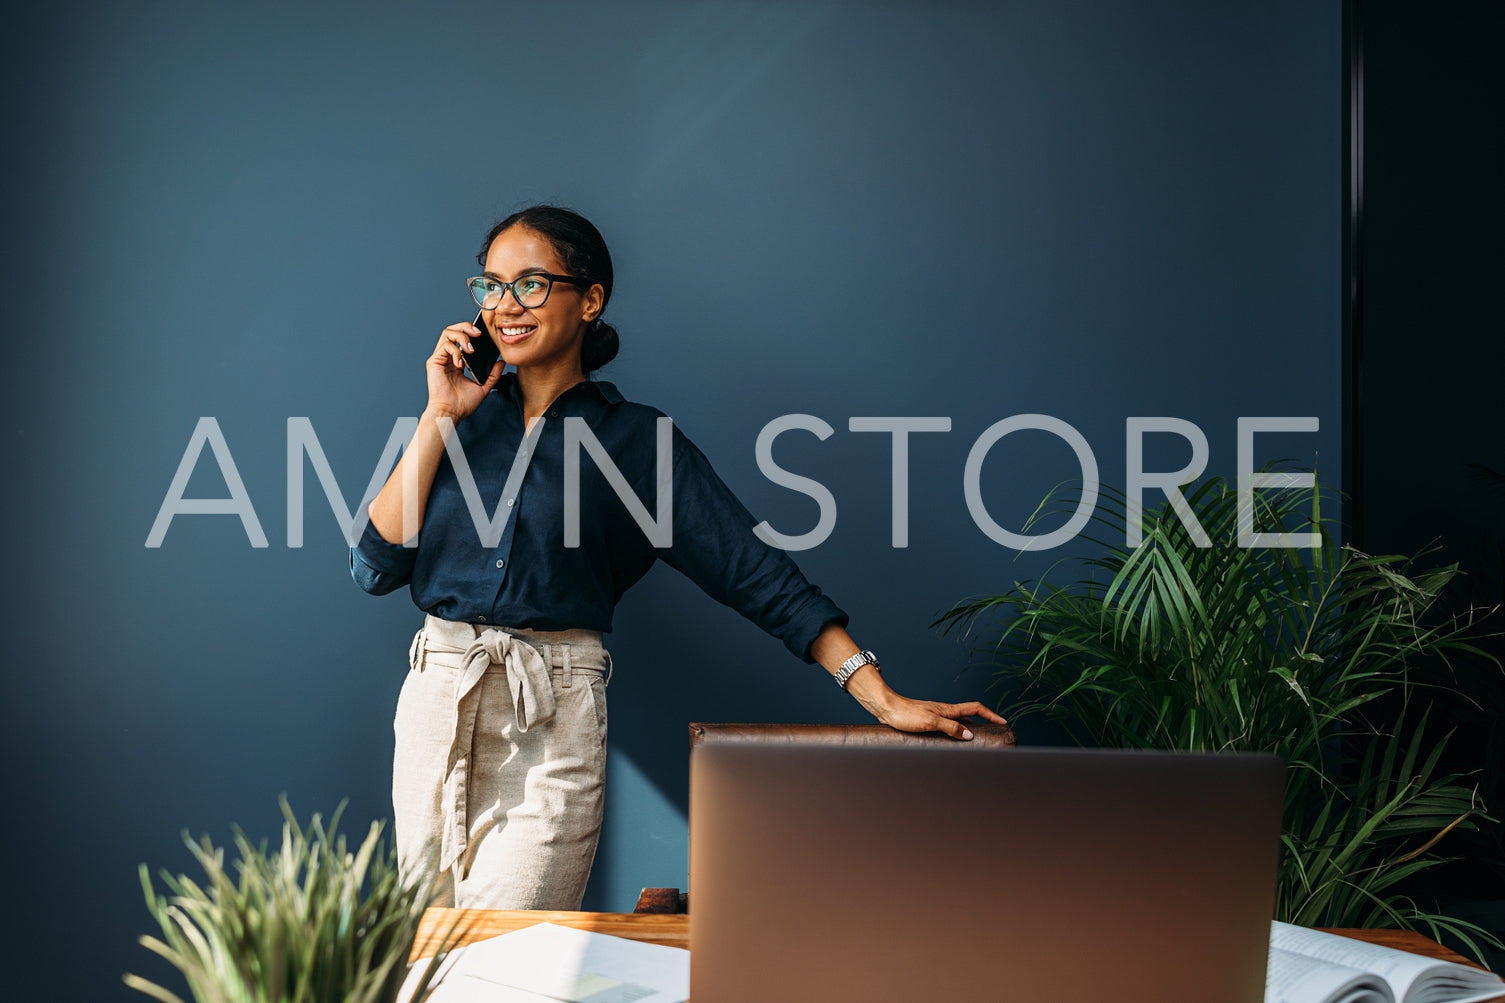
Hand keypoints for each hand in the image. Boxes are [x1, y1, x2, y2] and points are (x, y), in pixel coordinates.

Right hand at [426, 321, 501, 419]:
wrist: (451, 413)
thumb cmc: (463, 404)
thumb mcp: (483, 387)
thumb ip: (492, 375)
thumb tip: (501, 362)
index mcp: (457, 361)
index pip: (461, 338)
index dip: (471, 332)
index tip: (484, 335)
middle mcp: (447, 357)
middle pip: (453, 330)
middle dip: (466, 326)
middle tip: (478, 333)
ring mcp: (440, 359)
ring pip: (447, 333)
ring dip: (462, 336)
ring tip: (471, 349)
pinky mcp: (434, 362)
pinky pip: (445, 346)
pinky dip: (456, 351)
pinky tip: (461, 363)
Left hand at [871, 693, 1009, 740]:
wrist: (886, 708)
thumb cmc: (906, 713)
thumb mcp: (931, 722)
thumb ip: (951, 728)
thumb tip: (970, 735)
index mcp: (948, 709)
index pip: (976, 709)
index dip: (991, 715)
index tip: (1003, 722)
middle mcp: (944, 711)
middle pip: (969, 716)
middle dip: (983, 723)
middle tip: (992, 735)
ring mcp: (935, 716)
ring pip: (957, 723)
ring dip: (967, 730)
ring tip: (974, 745)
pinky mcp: (926, 722)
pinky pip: (946, 728)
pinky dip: (953, 734)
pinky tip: (948, 744)